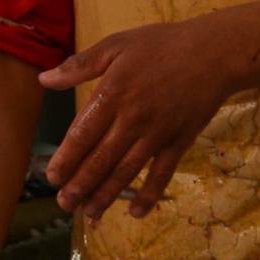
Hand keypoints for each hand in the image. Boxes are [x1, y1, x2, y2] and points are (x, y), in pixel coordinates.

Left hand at [39, 17, 234, 221]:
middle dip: (80, 185)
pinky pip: (162, 173)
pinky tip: (136, 212)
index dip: (66, 159)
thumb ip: (80, 65)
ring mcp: (158, 133)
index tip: (52, 177)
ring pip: (127, 171)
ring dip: (107, 195)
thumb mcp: (116, 45)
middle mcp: (133, 119)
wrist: (214, 54)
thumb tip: (44, 79)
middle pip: (101, 159)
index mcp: (113, 94)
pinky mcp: (179, 142)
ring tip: (90, 214)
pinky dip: (150, 194)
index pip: (83, 134)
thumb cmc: (162, 45)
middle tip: (64, 204)